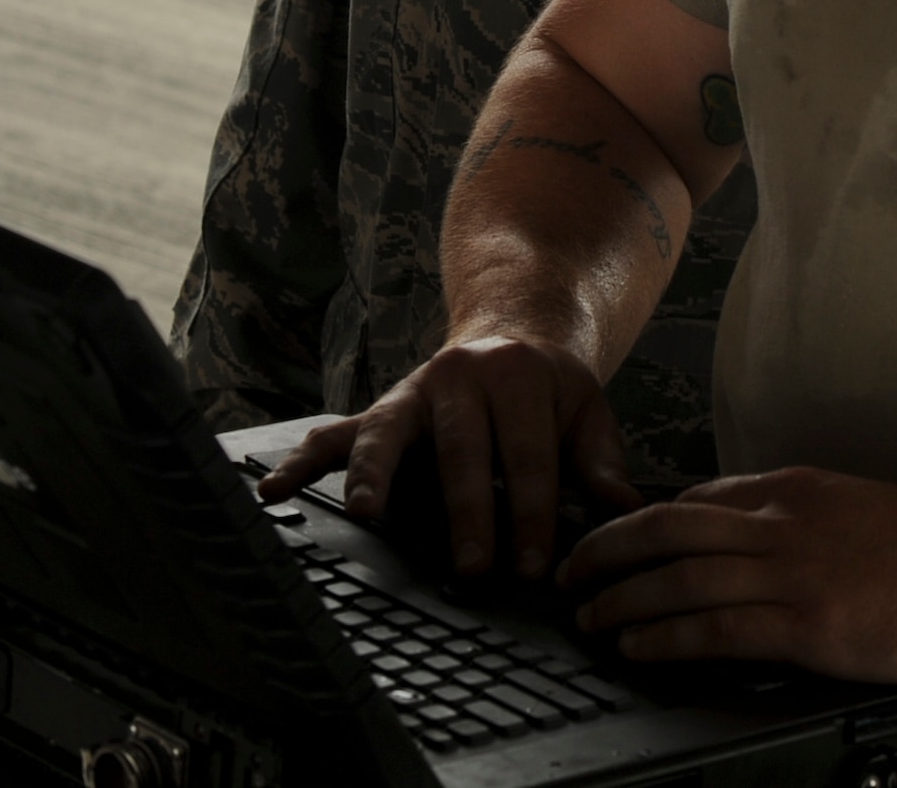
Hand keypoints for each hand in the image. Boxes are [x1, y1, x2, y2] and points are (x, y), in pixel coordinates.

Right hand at [255, 336, 639, 577]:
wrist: (514, 329)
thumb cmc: (551, 388)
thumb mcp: (587, 409)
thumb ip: (601, 461)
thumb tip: (623, 513)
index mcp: (518, 376)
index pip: (527, 452)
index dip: (531, 509)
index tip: (533, 565)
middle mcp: (459, 377)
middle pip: (462, 448)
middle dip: (467, 509)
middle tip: (473, 567)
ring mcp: (413, 392)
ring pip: (388, 432)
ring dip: (375, 475)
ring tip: (366, 514)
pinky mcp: (381, 410)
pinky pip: (336, 434)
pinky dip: (303, 461)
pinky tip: (273, 489)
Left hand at [556, 465, 896, 688]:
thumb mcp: (859, 508)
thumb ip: (803, 517)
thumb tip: (756, 537)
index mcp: (797, 487)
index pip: (698, 497)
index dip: (642, 519)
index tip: (612, 539)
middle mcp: (785, 519)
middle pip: (668, 526)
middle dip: (607, 549)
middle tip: (570, 570)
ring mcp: (794, 570)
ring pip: (679, 576)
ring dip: (621, 597)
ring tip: (587, 616)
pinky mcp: (809, 625)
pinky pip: (715, 628)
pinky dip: (664, 636)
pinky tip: (636, 645)